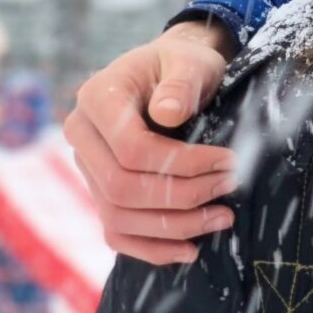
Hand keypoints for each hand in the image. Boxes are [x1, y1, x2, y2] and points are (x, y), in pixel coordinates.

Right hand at [62, 19, 239, 263]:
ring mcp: (87, 169)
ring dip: (174, 226)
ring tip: (222, 219)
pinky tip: (190, 251)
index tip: (229, 161)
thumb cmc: (183, 65)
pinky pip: (116, 232)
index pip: (132, 149)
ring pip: (118, 217)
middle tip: (230, 186)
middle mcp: (81, 137)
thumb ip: (181, 83)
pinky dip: (150, 248)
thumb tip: (168, 114)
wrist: (171, 72)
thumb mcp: (190, 61)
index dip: (183, 163)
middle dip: (182, 195)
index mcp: (97, 99)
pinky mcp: (101, 192)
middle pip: (122, 188)